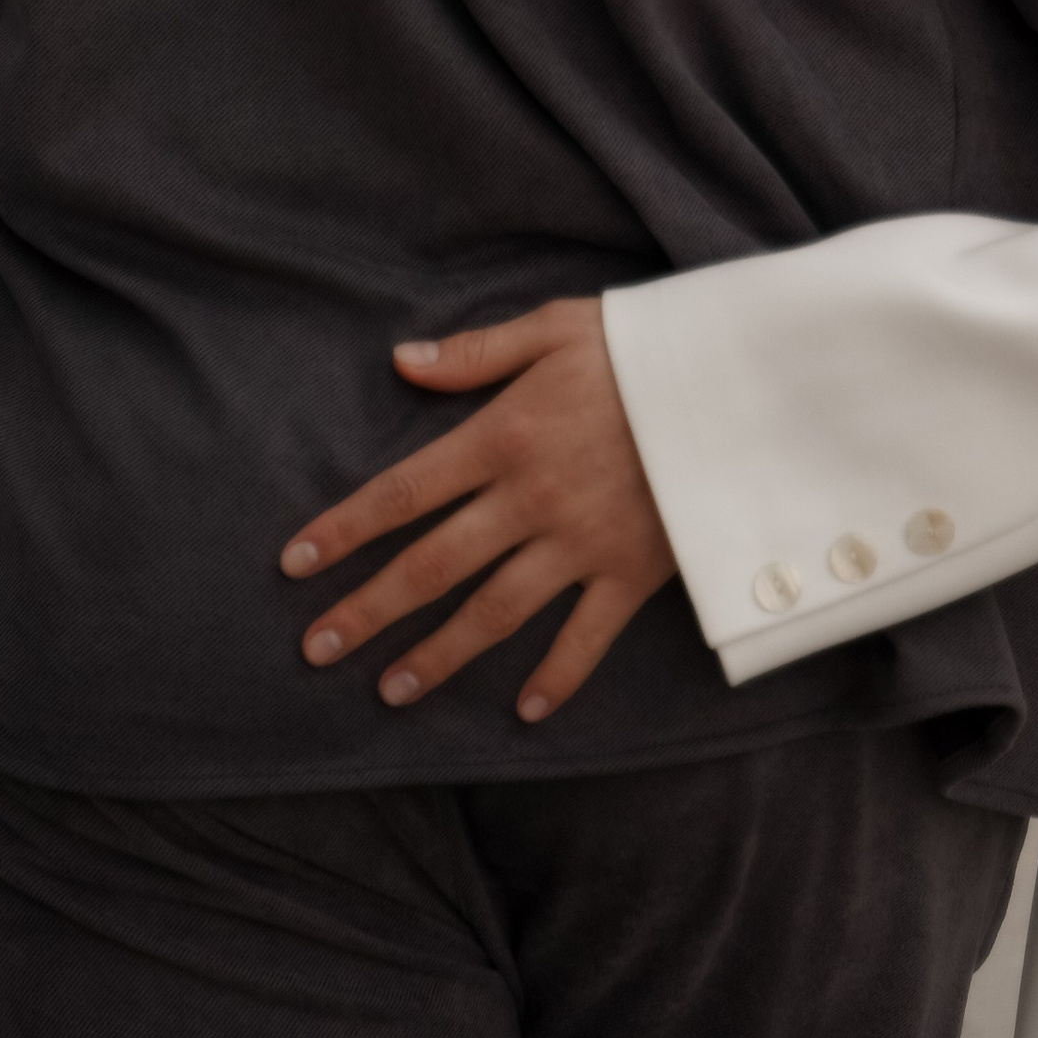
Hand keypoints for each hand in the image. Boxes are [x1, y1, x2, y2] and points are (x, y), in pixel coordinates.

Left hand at [279, 298, 676, 725]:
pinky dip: (557, 676)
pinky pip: (587, 636)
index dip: (345, 528)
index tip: (294, 563)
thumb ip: (476, 352)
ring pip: (493, 611)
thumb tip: (399, 361)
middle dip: (368, 610)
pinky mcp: (634, 570)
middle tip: (316, 648)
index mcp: (505, 435)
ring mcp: (582, 542)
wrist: (742, 377)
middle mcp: (532, 498)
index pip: (404, 492)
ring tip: (389, 689)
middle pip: (432, 565)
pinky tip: (525, 711)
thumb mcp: (558, 326)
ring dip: (437, 654)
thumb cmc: (646, 344)